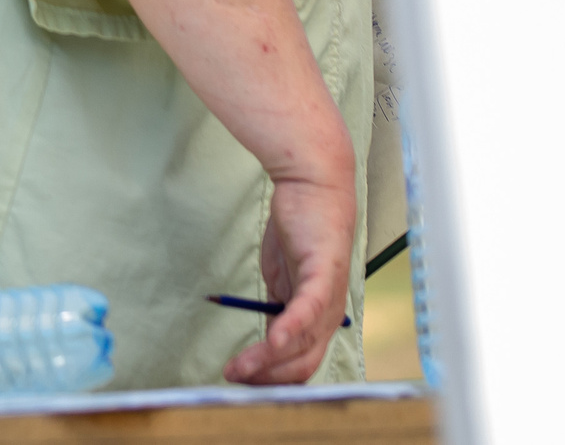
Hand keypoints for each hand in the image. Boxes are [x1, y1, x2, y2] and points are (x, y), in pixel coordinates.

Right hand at [224, 171, 357, 383]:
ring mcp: (330, 295)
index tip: (241, 380)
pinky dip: (291, 328)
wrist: (312, 183)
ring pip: (301, 343)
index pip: (301, 361)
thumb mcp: (282, 272)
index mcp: (320, 315)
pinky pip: (307, 310)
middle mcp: (331, 313)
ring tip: (238, 368)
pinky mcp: (324, 273)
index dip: (273, 377)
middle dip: (267, 378)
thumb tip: (269, 328)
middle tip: (233, 380)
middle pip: (303, 361)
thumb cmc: (299, 227)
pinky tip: (273, 342)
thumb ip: (279, 300)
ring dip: (267, 360)